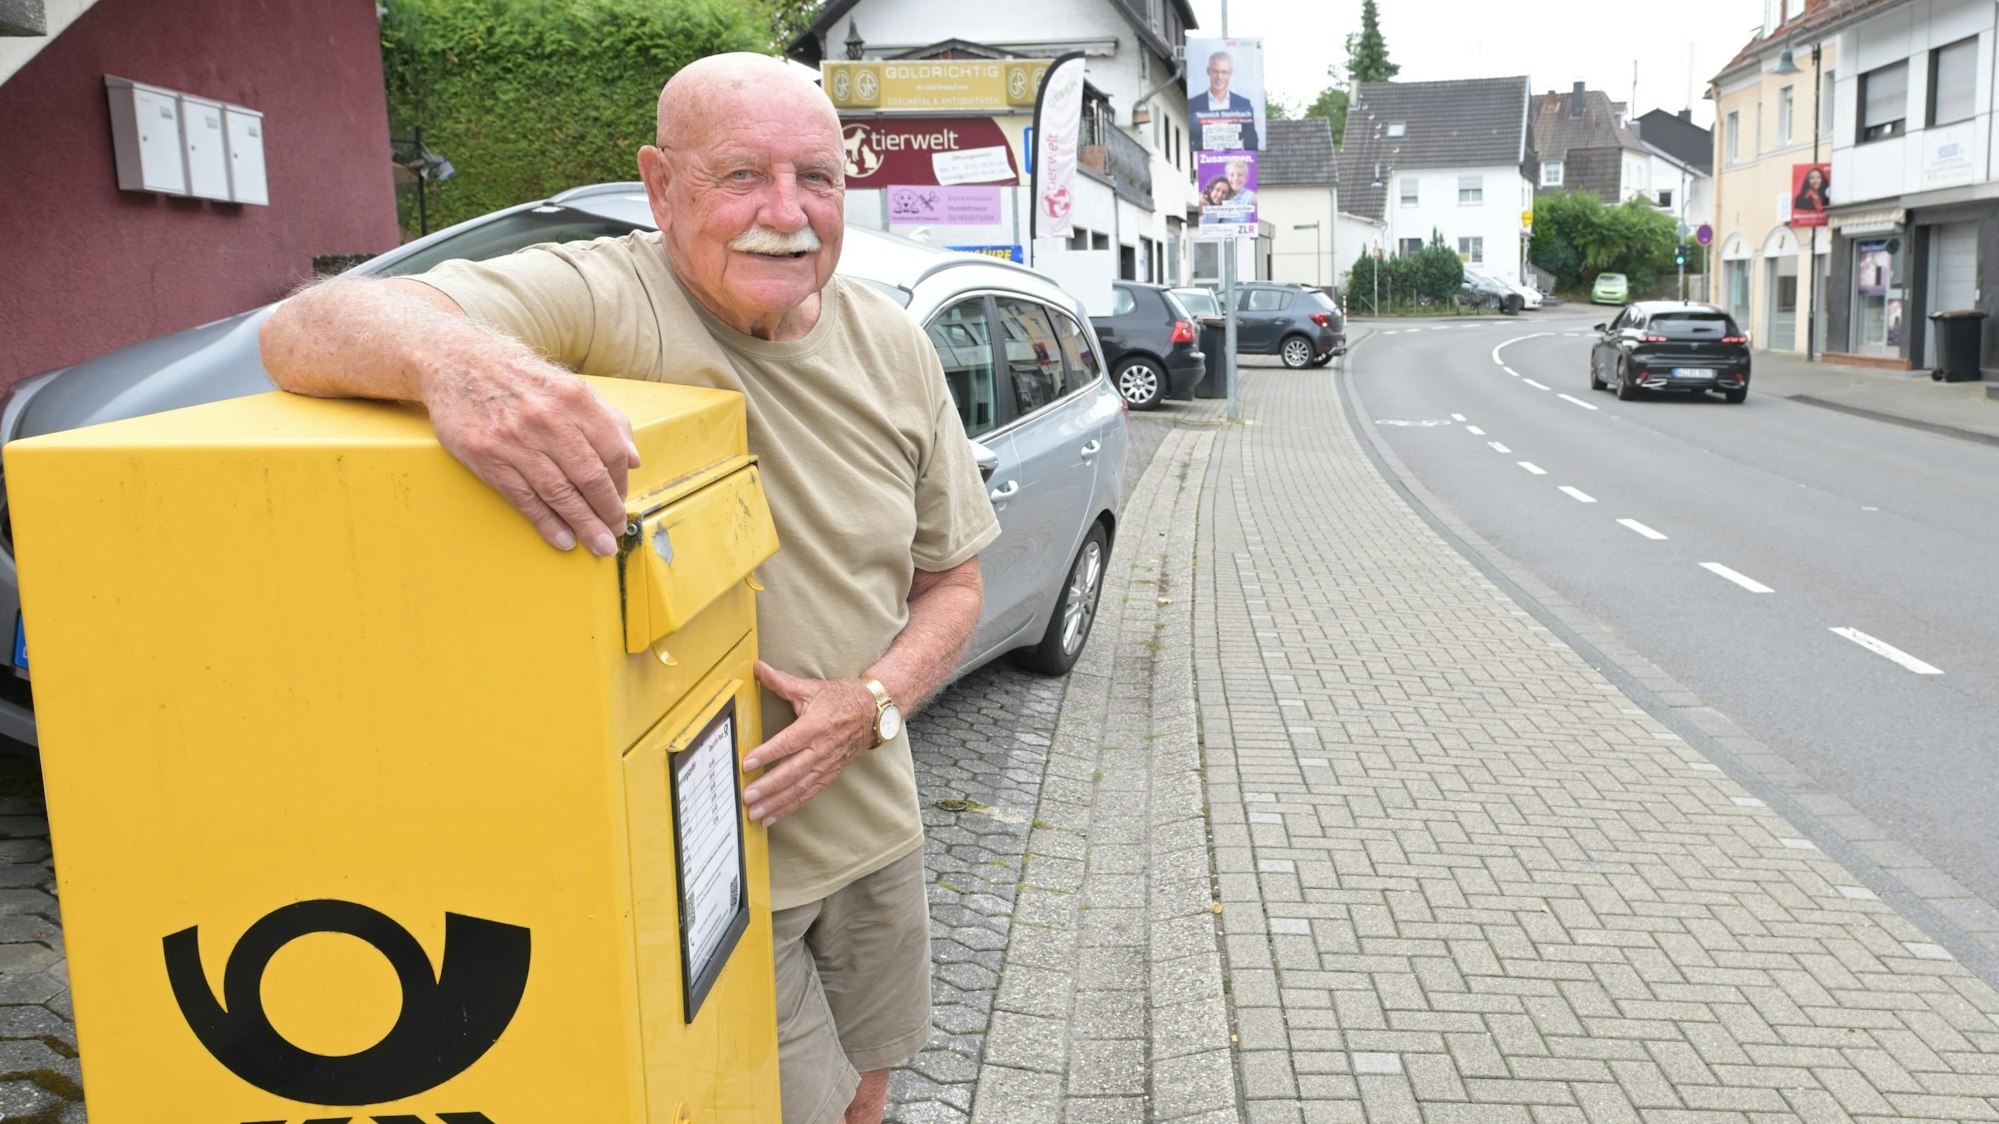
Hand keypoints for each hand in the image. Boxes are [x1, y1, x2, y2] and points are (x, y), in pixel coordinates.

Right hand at [420, 350, 640, 555]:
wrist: (458, 363)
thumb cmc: (520, 379)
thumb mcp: (568, 386)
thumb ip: (607, 420)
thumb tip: (634, 459)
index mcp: (574, 398)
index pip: (611, 451)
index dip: (621, 483)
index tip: (621, 500)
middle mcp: (548, 419)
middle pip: (590, 477)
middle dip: (608, 512)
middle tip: (616, 532)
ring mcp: (516, 440)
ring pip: (560, 493)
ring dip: (584, 525)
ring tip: (599, 545)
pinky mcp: (489, 457)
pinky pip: (525, 499)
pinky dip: (547, 523)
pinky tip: (563, 539)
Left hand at [741, 661, 877, 826]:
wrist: (873, 714)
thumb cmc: (840, 699)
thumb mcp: (811, 688)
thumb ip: (782, 682)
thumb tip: (758, 668)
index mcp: (815, 726)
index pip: (788, 743)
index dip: (767, 754)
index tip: (747, 764)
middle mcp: (820, 750)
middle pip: (792, 772)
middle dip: (768, 787)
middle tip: (747, 796)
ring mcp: (825, 766)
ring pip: (798, 789)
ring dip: (776, 803)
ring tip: (755, 814)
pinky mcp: (828, 775)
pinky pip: (807, 795)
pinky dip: (789, 807)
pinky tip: (772, 817)